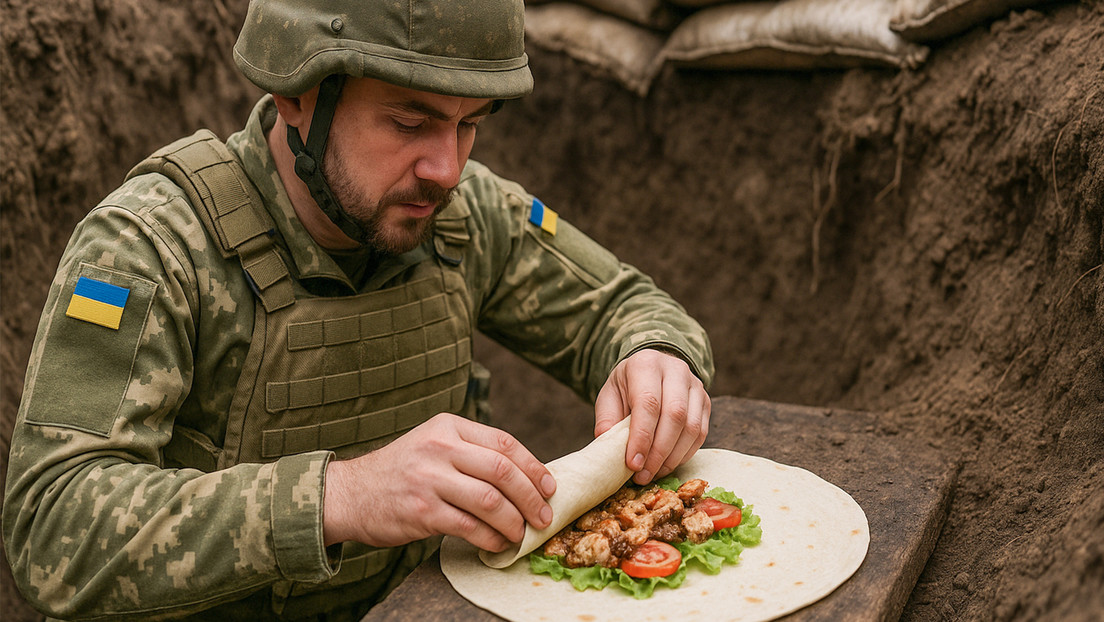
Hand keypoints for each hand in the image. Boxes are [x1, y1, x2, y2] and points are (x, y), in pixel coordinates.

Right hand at [322, 414, 555, 551]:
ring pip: (490, 501)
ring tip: (521, 533)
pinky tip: (497, 543)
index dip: (533, 467)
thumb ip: (471, 452)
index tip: (549, 487)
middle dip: (531, 497)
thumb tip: (525, 477)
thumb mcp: (433, 444)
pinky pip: (470, 526)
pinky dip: (491, 538)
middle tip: (544, 515)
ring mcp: (429, 479)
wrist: (350, 493)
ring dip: (514, 521)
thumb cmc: (402, 471)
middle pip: (502, 471)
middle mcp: (439, 447)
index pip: (504, 442)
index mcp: (448, 426)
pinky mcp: (422, 511)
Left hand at [594, 349, 710, 484]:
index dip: (642, 437)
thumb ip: (608, 420)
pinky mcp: (705, 402)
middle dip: (658, 452)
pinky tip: (667, 464)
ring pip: (691, 427)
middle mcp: (676, 370)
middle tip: (643, 475)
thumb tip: (610, 450)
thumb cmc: (627, 387)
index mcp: (646, 364)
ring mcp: (695, 386)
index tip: (633, 463)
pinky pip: (700, 433)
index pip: (648, 403)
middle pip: (674, 416)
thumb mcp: (609, 397)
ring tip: (653, 473)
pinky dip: (684, 454)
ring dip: (672, 457)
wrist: (651, 370)